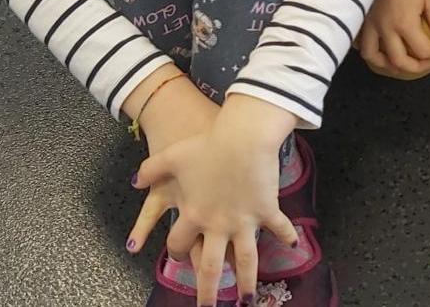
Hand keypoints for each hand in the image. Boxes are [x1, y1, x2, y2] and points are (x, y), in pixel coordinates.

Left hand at [133, 95, 299, 305]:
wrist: (242, 139)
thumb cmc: (205, 146)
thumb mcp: (171, 157)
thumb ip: (150, 170)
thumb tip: (135, 180)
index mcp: (193, 215)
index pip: (179, 244)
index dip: (175, 252)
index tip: (176, 258)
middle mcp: (217, 225)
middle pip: (209, 266)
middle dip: (208, 291)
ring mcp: (244, 221)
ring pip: (245, 261)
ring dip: (246, 282)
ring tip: (247, 301)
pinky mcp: (266, 209)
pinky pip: (278, 227)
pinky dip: (287, 236)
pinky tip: (294, 246)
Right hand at [357, 0, 429, 75]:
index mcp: (404, 24)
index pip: (423, 50)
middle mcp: (385, 29)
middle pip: (399, 61)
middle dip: (416, 66)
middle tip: (426, 61)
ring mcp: (370, 26)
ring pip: (373, 56)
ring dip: (388, 64)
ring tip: (400, 62)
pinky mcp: (361, 20)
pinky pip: (360, 43)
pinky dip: (370, 49)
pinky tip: (380, 48)